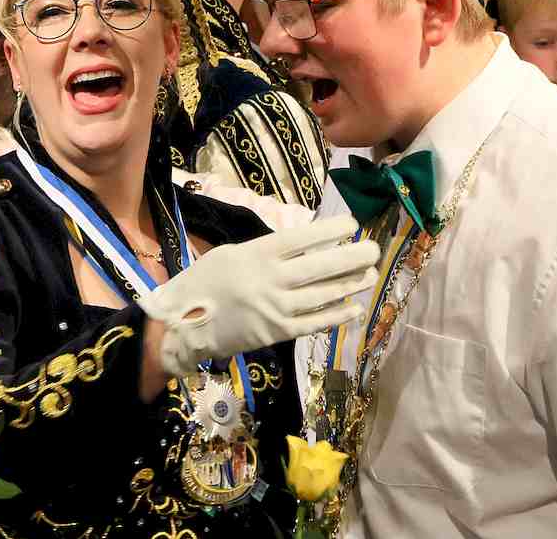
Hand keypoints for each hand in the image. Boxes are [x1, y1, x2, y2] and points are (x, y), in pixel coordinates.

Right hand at [136, 215, 378, 378]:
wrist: (182, 325)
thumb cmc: (204, 283)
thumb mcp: (231, 255)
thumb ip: (266, 251)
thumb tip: (303, 247)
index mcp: (257, 255)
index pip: (302, 239)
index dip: (330, 231)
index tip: (352, 224)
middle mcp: (270, 281)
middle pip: (320, 267)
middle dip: (352, 257)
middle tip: (374, 249)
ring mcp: (275, 309)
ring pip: (323, 295)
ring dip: (350, 284)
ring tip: (370, 274)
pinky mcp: (277, 333)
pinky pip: (314, 323)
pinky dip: (336, 315)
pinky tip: (354, 307)